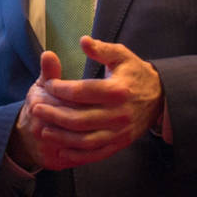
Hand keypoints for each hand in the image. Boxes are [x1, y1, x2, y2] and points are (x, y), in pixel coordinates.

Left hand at [12, 38, 163, 169]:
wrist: (161, 97)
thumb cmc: (135, 73)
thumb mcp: (122, 56)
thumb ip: (102, 49)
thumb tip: (83, 41)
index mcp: (118, 90)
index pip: (82, 91)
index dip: (61, 88)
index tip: (48, 84)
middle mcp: (119, 114)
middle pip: (80, 118)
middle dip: (54, 114)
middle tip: (36, 108)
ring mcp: (120, 131)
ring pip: (86, 140)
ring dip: (62, 137)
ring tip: (43, 130)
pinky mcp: (120, 143)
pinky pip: (96, 153)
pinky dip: (78, 155)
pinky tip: (61, 151)